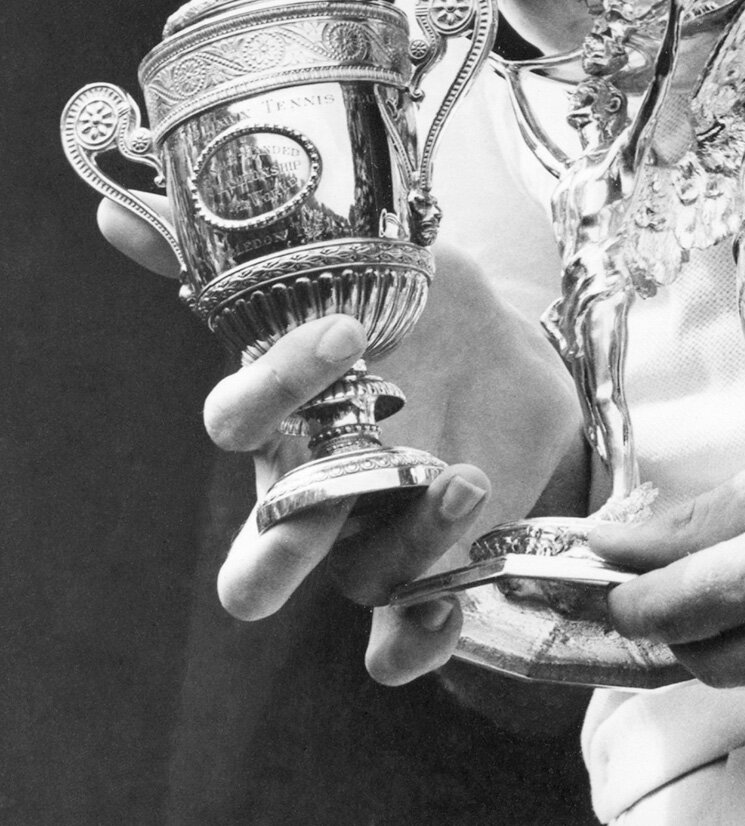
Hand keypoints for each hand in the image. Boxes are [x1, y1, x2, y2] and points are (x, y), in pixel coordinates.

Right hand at [98, 195, 579, 683]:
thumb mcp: (356, 259)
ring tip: (465, 479)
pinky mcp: (428, 572)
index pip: (236, 421)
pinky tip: (451, 598)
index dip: (275, 386)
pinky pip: (399, 646)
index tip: (344, 329)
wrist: (508, 365)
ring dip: (410, 545)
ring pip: (355, 586)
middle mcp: (314, 491)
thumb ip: (255, 242)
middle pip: (255, 565)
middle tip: (339, 491)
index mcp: (286, 418)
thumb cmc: (414, 313)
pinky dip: (419, 639)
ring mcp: (368, 540)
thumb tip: (121, 212)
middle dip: (279, 552)